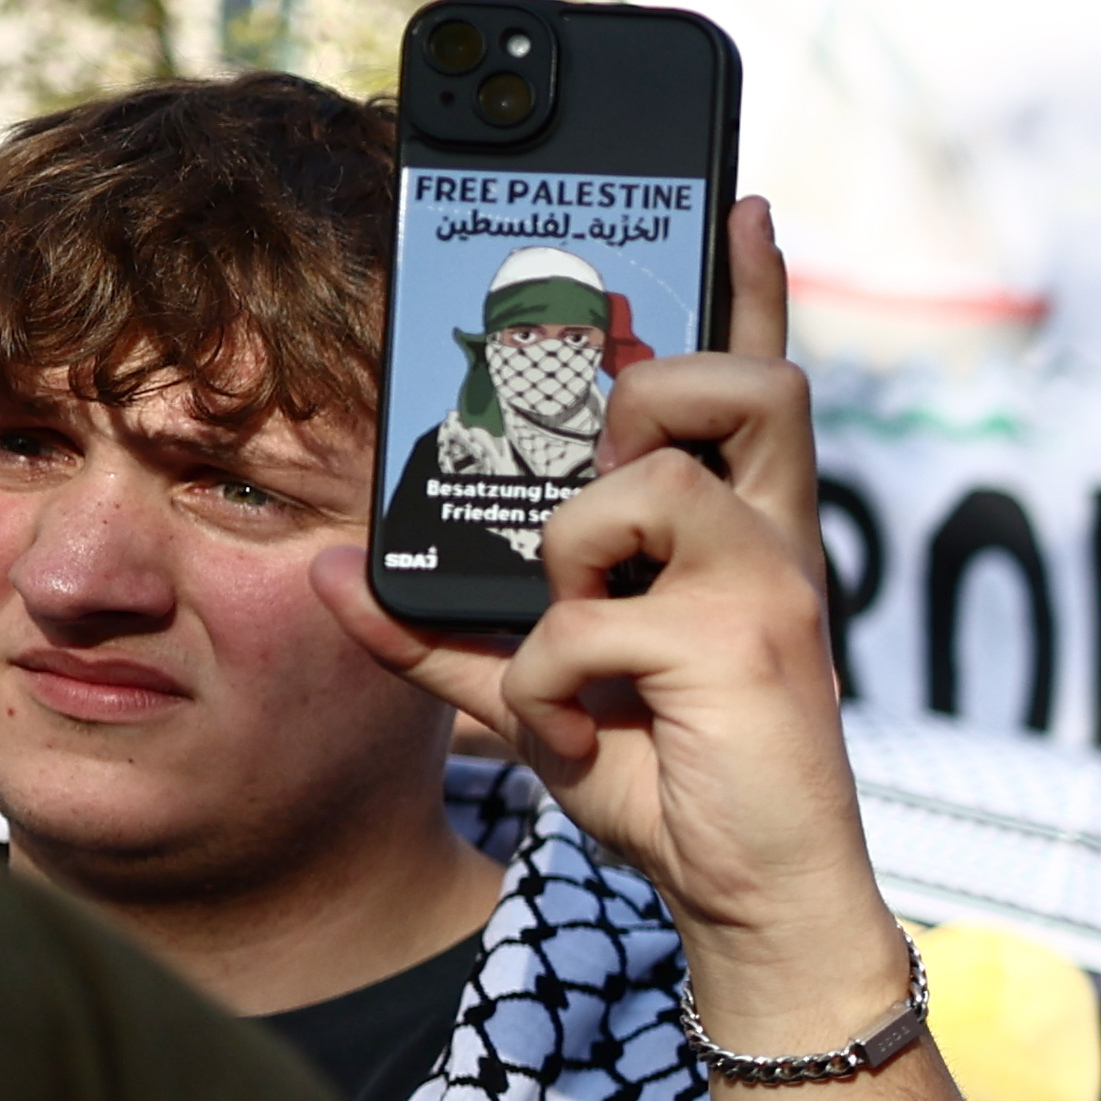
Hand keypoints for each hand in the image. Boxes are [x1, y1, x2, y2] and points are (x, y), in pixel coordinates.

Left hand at [321, 199, 905, 1048]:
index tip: (739, 201)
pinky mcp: (744, 646)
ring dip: (569, 557)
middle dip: (646, 395)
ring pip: (638, 479)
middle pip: (737, 377)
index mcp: (740, 533)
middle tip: (602, 482)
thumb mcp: (545, 694)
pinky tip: (575, 733)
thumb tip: (329, 571)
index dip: (752, 287)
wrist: (759, 899)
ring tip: (578, 636)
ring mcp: (768, 586)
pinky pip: (583, 618)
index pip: (757, 380)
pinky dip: (546, 688)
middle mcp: (772, 540)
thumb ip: (447, 635)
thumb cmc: (673, 784)